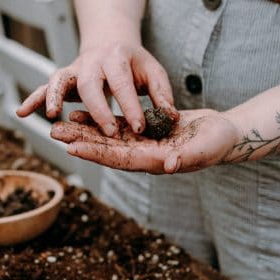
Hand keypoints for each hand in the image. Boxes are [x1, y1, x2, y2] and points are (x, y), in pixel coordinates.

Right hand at [16, 42, 178, 136]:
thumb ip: (162, 94)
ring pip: (59, 80)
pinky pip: (44, 87)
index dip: (130, 105)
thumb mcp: (153, 72)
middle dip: (97, 108)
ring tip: (49, 115)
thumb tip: (171, 117)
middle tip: (106, 131)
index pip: (122, 83)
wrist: (109, 40)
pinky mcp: (63, 78)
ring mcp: (73, 69)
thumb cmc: (134, 63)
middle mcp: (91, 62)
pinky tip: (21, 113)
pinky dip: (33, 98)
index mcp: (116, 58)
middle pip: (90, 84)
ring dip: (52, 97)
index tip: (139, 127)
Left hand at [50, 109, 237, 173]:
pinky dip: (98, 121)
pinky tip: (80, 113)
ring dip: (83, 131)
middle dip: (80, 141)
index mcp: (154, 161)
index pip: (120, 159)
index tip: (73, 148)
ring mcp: (142, 144)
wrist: (225, 134)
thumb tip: (169, 166)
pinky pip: (116, 125)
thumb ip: (187, 158)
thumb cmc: (218, 143)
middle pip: (106, 149)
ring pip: (107, 137)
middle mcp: (143, 155)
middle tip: (54, 133)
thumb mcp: (205, 149)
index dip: (97, 154)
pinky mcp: (144, 130)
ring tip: (59, 124)